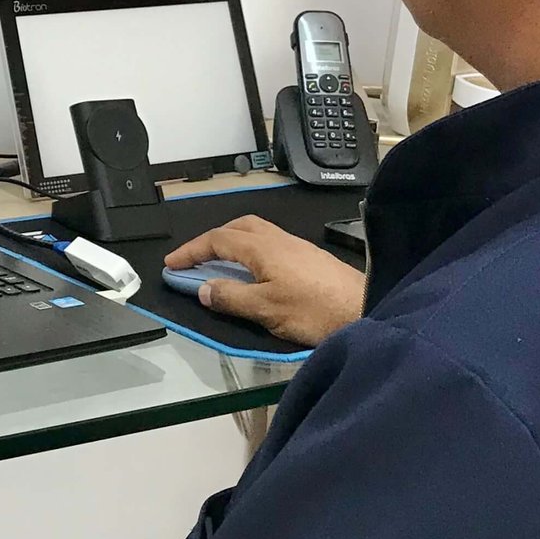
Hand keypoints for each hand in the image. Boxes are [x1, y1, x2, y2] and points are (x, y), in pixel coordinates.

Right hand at [164, 216, 364, 345]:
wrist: (366, 311)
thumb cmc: (316, 311)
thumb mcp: (266, 310)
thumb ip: (231, 298)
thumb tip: (204, 289)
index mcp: (263, 248)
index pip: (217, 240)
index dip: (191, 251)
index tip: (172, 264)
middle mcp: (279, 240)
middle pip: (238, 227)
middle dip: (212, 240)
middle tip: (197, 261)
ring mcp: (298, 247)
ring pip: (257, 234)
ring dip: (234, 244)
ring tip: (223, 267)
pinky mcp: (311, 259)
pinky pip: (271, 245)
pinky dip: (253, 253)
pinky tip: (257, 275)